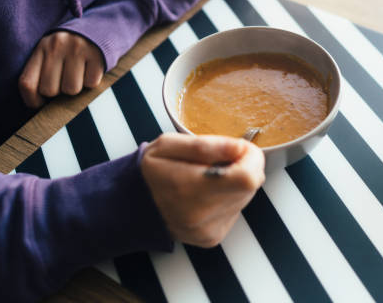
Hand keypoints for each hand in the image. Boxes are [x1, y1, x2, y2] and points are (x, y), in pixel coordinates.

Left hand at [18, 31, 104, 107]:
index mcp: (41, 47)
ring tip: (80, 73)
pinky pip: (91, 83)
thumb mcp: (52, 52)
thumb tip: (38, 104)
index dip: (33, 100)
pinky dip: (92, 81)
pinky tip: (91, 69)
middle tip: (66, 80)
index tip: (41, 103)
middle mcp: (56, 45)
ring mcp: (77, 49)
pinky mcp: (96, 54)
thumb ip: (41, 72)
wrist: (102, 27)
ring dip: (77, 87)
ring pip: (71, 89)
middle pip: (50, 90)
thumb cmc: (72, 49)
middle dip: (59, 92)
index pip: (27, 83)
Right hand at [140, 133, 265, 247]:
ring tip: (209, 177)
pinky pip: (235, 210)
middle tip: (219, 160)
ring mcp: (208, 230)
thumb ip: (206, 145)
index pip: (246, 178)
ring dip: (235, 182)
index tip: (238, 148)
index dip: (251, 158)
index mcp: (189, 188)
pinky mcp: (212, 237)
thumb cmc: (151, 171)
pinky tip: (207, 193)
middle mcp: (201, 215)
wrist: (132, 207)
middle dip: (243, 166)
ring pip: (246, 197)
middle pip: (251, 186)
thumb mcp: (168, 145)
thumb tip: (241, 148)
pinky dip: (227, 198)